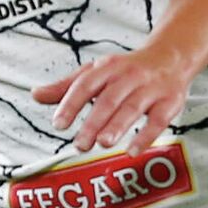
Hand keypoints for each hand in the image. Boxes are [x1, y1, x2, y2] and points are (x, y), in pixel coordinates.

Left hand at [33, 44, 191, 152]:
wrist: (171, 57)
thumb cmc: (128, 69)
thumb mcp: (96, 72)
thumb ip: (67, 86)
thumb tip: (36, 95)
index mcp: (108, 68)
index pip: (85, 84)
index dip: (71, 104)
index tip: (59, 123)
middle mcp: (129, 76)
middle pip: (109, 99)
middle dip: (93, 122)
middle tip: (79, 144)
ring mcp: (151, 88)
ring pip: (132, 108)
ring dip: (117, 126)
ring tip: (103, 143)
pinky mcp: (170, 102)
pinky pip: (158, 120)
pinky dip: (146, 136)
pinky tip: (133, 151)